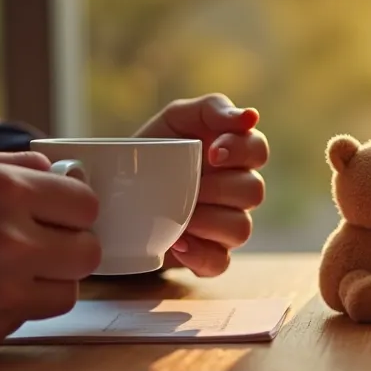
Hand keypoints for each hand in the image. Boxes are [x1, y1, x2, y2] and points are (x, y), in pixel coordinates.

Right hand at [0, 145, 100, 345]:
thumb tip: (61, 175)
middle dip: (69, 247)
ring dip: (49, 281)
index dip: (74, 211)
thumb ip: (17, 164)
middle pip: (88, 253)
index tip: (58, 215)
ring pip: (68, 292)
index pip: (87, 206)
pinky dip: (16, 304)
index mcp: (6, 191)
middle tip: (40, 244)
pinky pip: (31, 317)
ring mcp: (1, 290)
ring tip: (12, 269)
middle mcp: (11, 241)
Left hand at [134, 94, 267, 276]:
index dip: (242, 151)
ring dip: (209, 221)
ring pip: (241, 229)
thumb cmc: (151, 150)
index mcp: (234, 156)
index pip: (258, 150)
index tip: (212, 153)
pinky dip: (199, 254)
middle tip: (192, 184)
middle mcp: (236, 191)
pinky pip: (220, 262)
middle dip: (219, 188)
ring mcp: (225, 226)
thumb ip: (212, 108)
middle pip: (254, 191)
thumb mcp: (175, 119)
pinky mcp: (209, 256)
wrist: (113, 192)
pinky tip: (178, 242)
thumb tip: (250, 117)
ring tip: (179, 216)